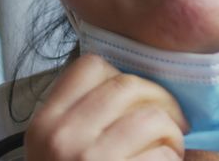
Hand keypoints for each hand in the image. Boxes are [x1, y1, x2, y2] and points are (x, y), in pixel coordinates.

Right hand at [25, 54, 188, 159]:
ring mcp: (88, 158)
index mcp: (46, 122)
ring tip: (171, 145)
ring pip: (151, 117)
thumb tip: (133, 86)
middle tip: (172, 120)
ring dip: (172, 132)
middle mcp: (62, 136)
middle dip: (160, 100)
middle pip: (127, 86)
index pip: (90, 66)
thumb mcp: (55, 147)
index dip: (122, 76)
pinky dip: (172, 158)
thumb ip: (79, 116)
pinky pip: (161, 153)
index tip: (137, 97)